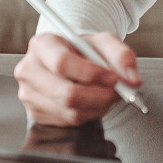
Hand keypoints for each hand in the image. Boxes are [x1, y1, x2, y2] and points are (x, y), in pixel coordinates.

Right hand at [14, 32, 141, 125]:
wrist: (72, 58)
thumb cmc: (85, 48)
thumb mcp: (105, 41)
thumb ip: (122, 55)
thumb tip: (133, 80)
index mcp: (42, 45)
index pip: (62, 63)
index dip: (91, 73)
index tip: (113, 77)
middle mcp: (29, 70)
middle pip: (65, 92)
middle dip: (99, 95)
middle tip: (118, 91)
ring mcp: (29, 95)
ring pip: (69, 110)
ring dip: (98, 106)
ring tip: (110, 94)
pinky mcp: (36, 114)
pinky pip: (68, 120)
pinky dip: (90, 113)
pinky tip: (97, 101)